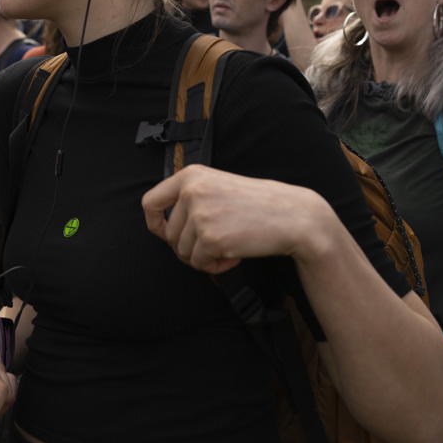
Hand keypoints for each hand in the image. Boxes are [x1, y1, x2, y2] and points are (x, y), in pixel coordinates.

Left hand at [141, 164, 323, 272]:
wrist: (292, 216)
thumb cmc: (259, 204)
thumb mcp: (218, 186)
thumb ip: (191, 198)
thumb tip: (163, 226)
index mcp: (191, 176)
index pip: (150, 202)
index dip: (154, 223)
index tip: (165, 233)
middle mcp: (191, 191)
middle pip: (169, 235)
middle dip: (189, 246)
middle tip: (215, 244)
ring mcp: (199, 215)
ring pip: (182, 252)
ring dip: (203, 257)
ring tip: (228, 247)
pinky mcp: (210, 238)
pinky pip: (199, 264)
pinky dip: (215, 267)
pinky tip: (233, 257)